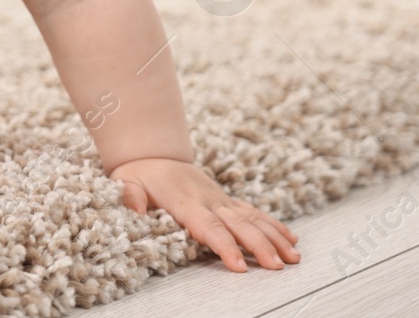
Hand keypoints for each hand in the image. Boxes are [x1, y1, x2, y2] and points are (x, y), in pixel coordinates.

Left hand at [110, 157, 300, 272]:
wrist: (153, 152)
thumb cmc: (138, 173)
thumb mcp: (126, 181)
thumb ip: (130, 196)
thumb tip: (136, 211)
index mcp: (185, 201)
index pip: (209, 226)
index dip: (225, 246)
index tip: (239, 265)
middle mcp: (208, 200)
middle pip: (238, 225)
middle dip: (260, 246)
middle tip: (278, 266)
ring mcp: (220, 200)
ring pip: (252, 219)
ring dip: (274, 238)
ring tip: (293, 257)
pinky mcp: (226, 200)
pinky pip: (253, 212)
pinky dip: (273, 225)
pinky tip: (291, 239)